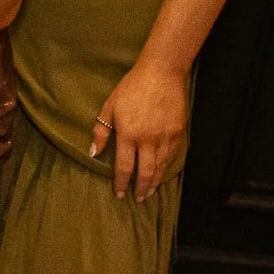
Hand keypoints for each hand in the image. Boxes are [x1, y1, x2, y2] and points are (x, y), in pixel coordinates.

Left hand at [91, 59, 187, 199]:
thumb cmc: (131, 88)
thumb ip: (101, 131)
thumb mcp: (110, 106)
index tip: (119, 194)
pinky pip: (172, 156)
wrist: (161, 73)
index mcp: (128, 133)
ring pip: (161, 167)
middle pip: (145, 172)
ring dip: (155, 181)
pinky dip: (167, 167)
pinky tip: (162, 172)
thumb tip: (94, 152)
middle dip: (141, 188)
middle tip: (138, 199)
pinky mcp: (179, 132)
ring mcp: (166, 137)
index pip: (125, 166)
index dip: (122, 183)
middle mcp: (148, 139)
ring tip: (150, 191)